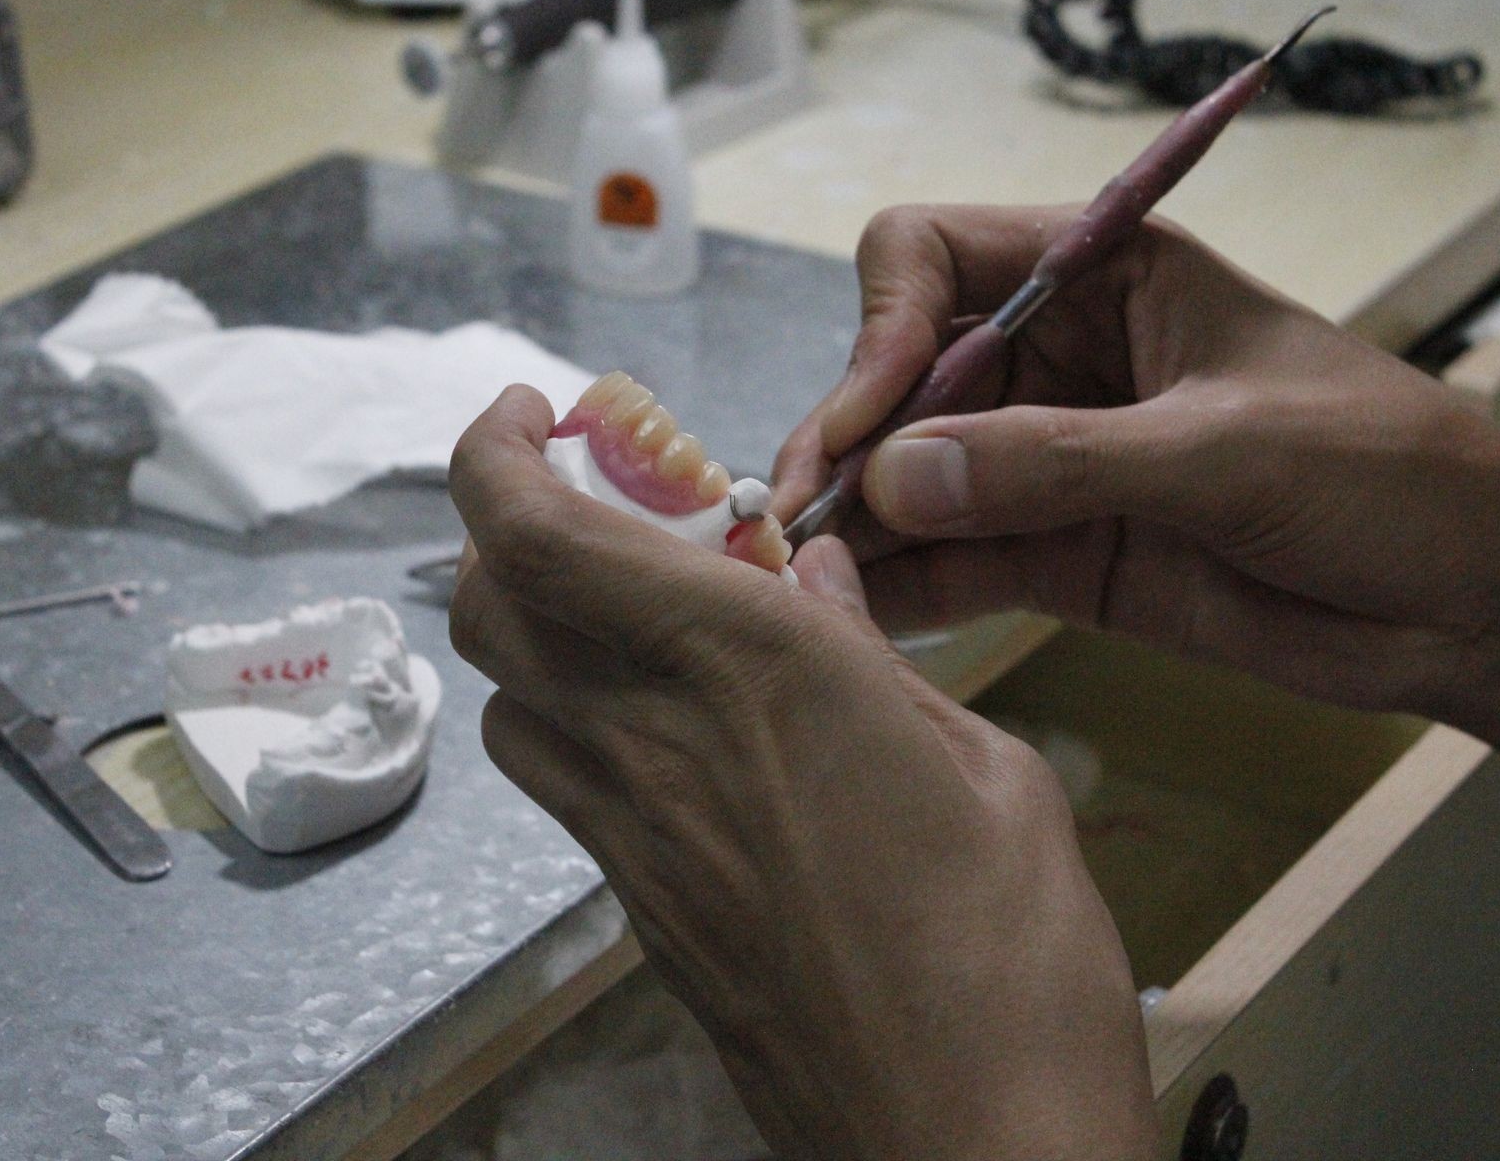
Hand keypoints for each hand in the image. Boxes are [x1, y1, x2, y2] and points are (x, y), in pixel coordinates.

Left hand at [450, 386, 1158, 1160]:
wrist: (964, 1148)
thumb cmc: (1010, 960)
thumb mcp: (976, 766)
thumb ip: (870, 657)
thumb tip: (811, 577)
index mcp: (744, 666)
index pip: (530, 530)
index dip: (494, 451)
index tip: (533, 412)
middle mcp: (649, 741)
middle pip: (488, 603)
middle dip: (522, 524)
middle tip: (623, 506)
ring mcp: (626, 836)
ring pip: (511, 693)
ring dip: (550, 623)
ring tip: (660, 609)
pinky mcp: (637, 908)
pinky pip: (564, 776)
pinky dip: (589, 712)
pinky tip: (694, 720)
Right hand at [775, 205, 1499, 813]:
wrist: (1468, 607)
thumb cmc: (1384, 475)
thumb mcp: (1223, 449)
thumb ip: (1058, 461)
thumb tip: (895, 477)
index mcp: (1103, 274)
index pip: (933, 256)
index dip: (882, 329)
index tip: (867, 420)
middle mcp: (1054, 357)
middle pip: (898, 375)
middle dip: (845, 439)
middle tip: (799, 519)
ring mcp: (1046, 460)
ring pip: (908, 475)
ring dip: (852, 522)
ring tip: (801, 583)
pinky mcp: (1052, 555)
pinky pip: (948, 561)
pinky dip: (896, 589)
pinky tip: (851, 621)